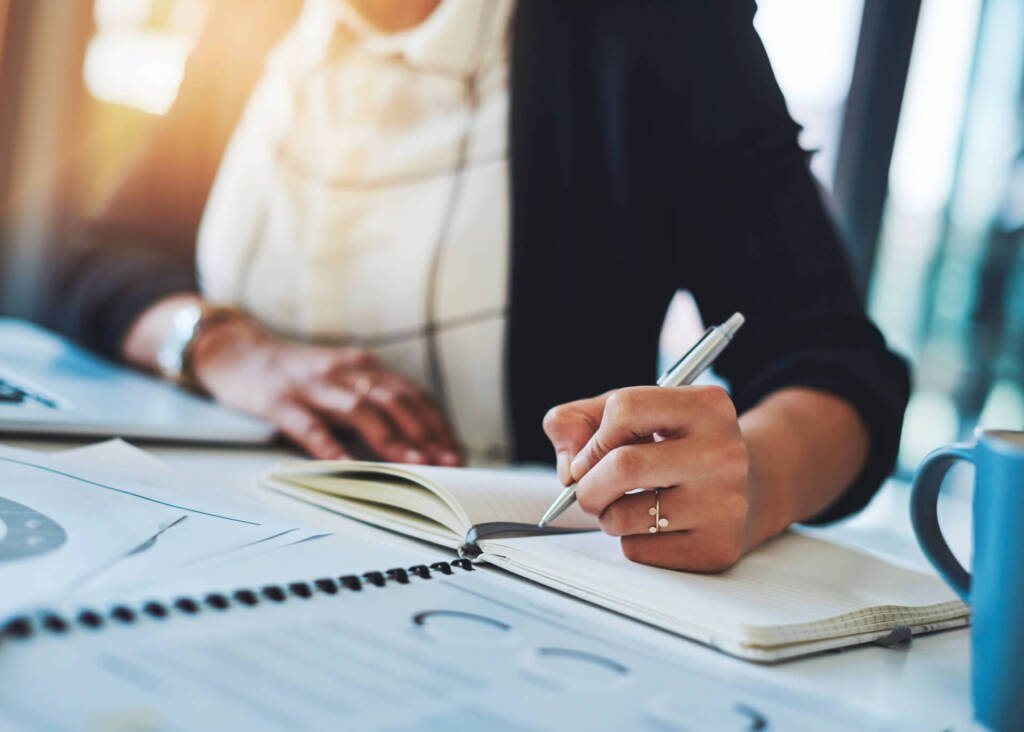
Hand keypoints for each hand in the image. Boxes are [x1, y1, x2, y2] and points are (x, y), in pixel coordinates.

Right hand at [191, 313, 461, 463]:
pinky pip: (309, 427)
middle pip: (396, 400)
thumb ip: (372, 402)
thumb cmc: (297, 376)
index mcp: (363, 366)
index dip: (438, 423)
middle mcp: (344, 371)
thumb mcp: (341, 380)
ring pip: (361, 411)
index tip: (458, 451)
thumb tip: (414, 441)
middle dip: (427, 433)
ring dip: (393, 439)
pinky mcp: (279, 401)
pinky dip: (331, 448)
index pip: (412, 394)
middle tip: (451, 463)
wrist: (236, 352)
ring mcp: (312, 385)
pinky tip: (348, 468)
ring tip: (417, 465)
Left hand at [543, 386, 750, 571]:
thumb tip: (568, 469)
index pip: (625, 409)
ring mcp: (725, 503)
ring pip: (623, 517)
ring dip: (607, 516)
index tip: (589, 456)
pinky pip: (639, 551)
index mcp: (706, 406)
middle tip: (587, 491)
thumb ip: (580, 422)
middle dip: (588, 485)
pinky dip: (631, 541)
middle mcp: (724, 452)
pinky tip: (656, 526)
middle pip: (624, 466)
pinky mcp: (716, 547)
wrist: (747, 489)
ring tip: (628, 505)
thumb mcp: (634, 415)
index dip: (593, 437)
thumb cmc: (674, 447)